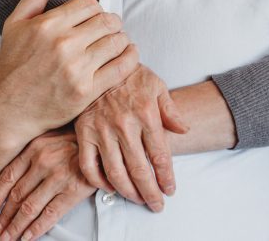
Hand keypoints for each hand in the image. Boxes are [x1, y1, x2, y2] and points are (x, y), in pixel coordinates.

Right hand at [0, 0, 139, 139]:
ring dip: (121, 39)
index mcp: (49, 25)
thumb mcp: (15, 25)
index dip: (95, 9)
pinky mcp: (87, 91)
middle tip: (108, 29)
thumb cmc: (11, 65)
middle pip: (107, 21)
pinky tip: (128, 54)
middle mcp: (64, 44)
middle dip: (111, 23)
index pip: (90, 4)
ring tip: (116, 42)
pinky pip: (121, 67)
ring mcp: (77, 69)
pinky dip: (130, 58)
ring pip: (117, 41)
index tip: (93, 18)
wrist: (8, 110)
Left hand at [0, 129, 95, 240]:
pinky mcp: (73, 190)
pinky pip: (50, 214)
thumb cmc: (75, 141)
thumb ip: (32, 154)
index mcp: (34, 148)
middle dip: (5, 217)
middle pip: (17, 196)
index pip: (8, 177)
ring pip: (30, 208)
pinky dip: (36, 229)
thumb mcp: (50, 139)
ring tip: (9, 238)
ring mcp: (58, 177)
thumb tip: (11, 181)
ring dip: (16, 226)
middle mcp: (44, 161)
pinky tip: (28, 237)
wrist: (105, 140)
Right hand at [74, 65, 188, 211]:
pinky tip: (110, 187)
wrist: (101, 62)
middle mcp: (124, 124)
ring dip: (128, 192)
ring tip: (137, 199)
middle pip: (140, 169)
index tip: (170, 190)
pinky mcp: (83, 132)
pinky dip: (99, 182)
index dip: (166, 177)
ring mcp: (101, 130)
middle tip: (156, 205)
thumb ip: (171, 110)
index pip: (160, 155)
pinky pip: (88, 166)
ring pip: (115, 173)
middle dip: (150, 192)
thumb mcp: (157, 86)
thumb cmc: (132, 75)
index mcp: (145, 113)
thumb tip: (185, 129)